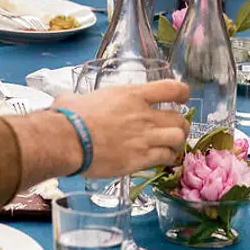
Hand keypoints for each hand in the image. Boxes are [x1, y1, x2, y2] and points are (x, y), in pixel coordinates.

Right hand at [55, 81, 190, 176]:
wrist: (68, 141)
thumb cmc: (69, 117)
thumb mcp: (78, 98)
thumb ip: (79, 98)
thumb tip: (67, 101)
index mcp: (133, 95)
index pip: (172, 89)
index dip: (182, 93)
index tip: (182, 99)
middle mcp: (144, 115)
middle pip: (179, 118)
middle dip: (181, 124)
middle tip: (174, 129)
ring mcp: (144, 138)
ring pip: (178, 138)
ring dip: (177, 143)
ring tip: (170, 147)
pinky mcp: (140, 159)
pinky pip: (165, 158)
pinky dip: (167, 159)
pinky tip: (161, 160)